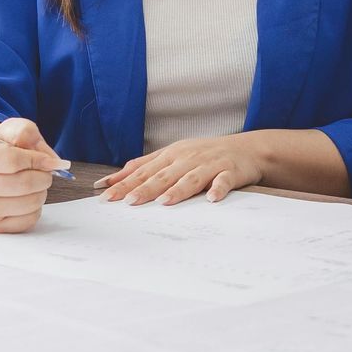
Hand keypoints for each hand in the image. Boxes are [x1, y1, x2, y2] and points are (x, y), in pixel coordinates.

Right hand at [0, 118, 66, 234]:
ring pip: (30, 202)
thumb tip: (48, 159)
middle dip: (44, 176)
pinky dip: (36, 209)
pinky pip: (29, 220)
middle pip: (24, 184)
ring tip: (34, 185)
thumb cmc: (5, 150)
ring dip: (42, 192)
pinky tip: (27, 199)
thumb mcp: (13, 131)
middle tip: (43, 173)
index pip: (13, 161)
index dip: (38, 160)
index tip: (49, 161)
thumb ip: (27, 133)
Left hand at [95, 134, 265, 205]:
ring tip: (164, 202)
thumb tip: (111, 180)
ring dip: (177, 190)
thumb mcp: (172, 155)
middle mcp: (188, 158)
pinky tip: (212, 198)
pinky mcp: (230, 172)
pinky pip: (224, 181)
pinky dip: (218, 189)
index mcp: (172, 155)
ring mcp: (209, 164)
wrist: (245, 149)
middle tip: (128, 202)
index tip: (106, 196)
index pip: (144, 170)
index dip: (125, 183)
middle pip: (164, 175)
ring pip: (191, 178)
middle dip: (145, 188)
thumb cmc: (204, 155)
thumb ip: (143, 167)